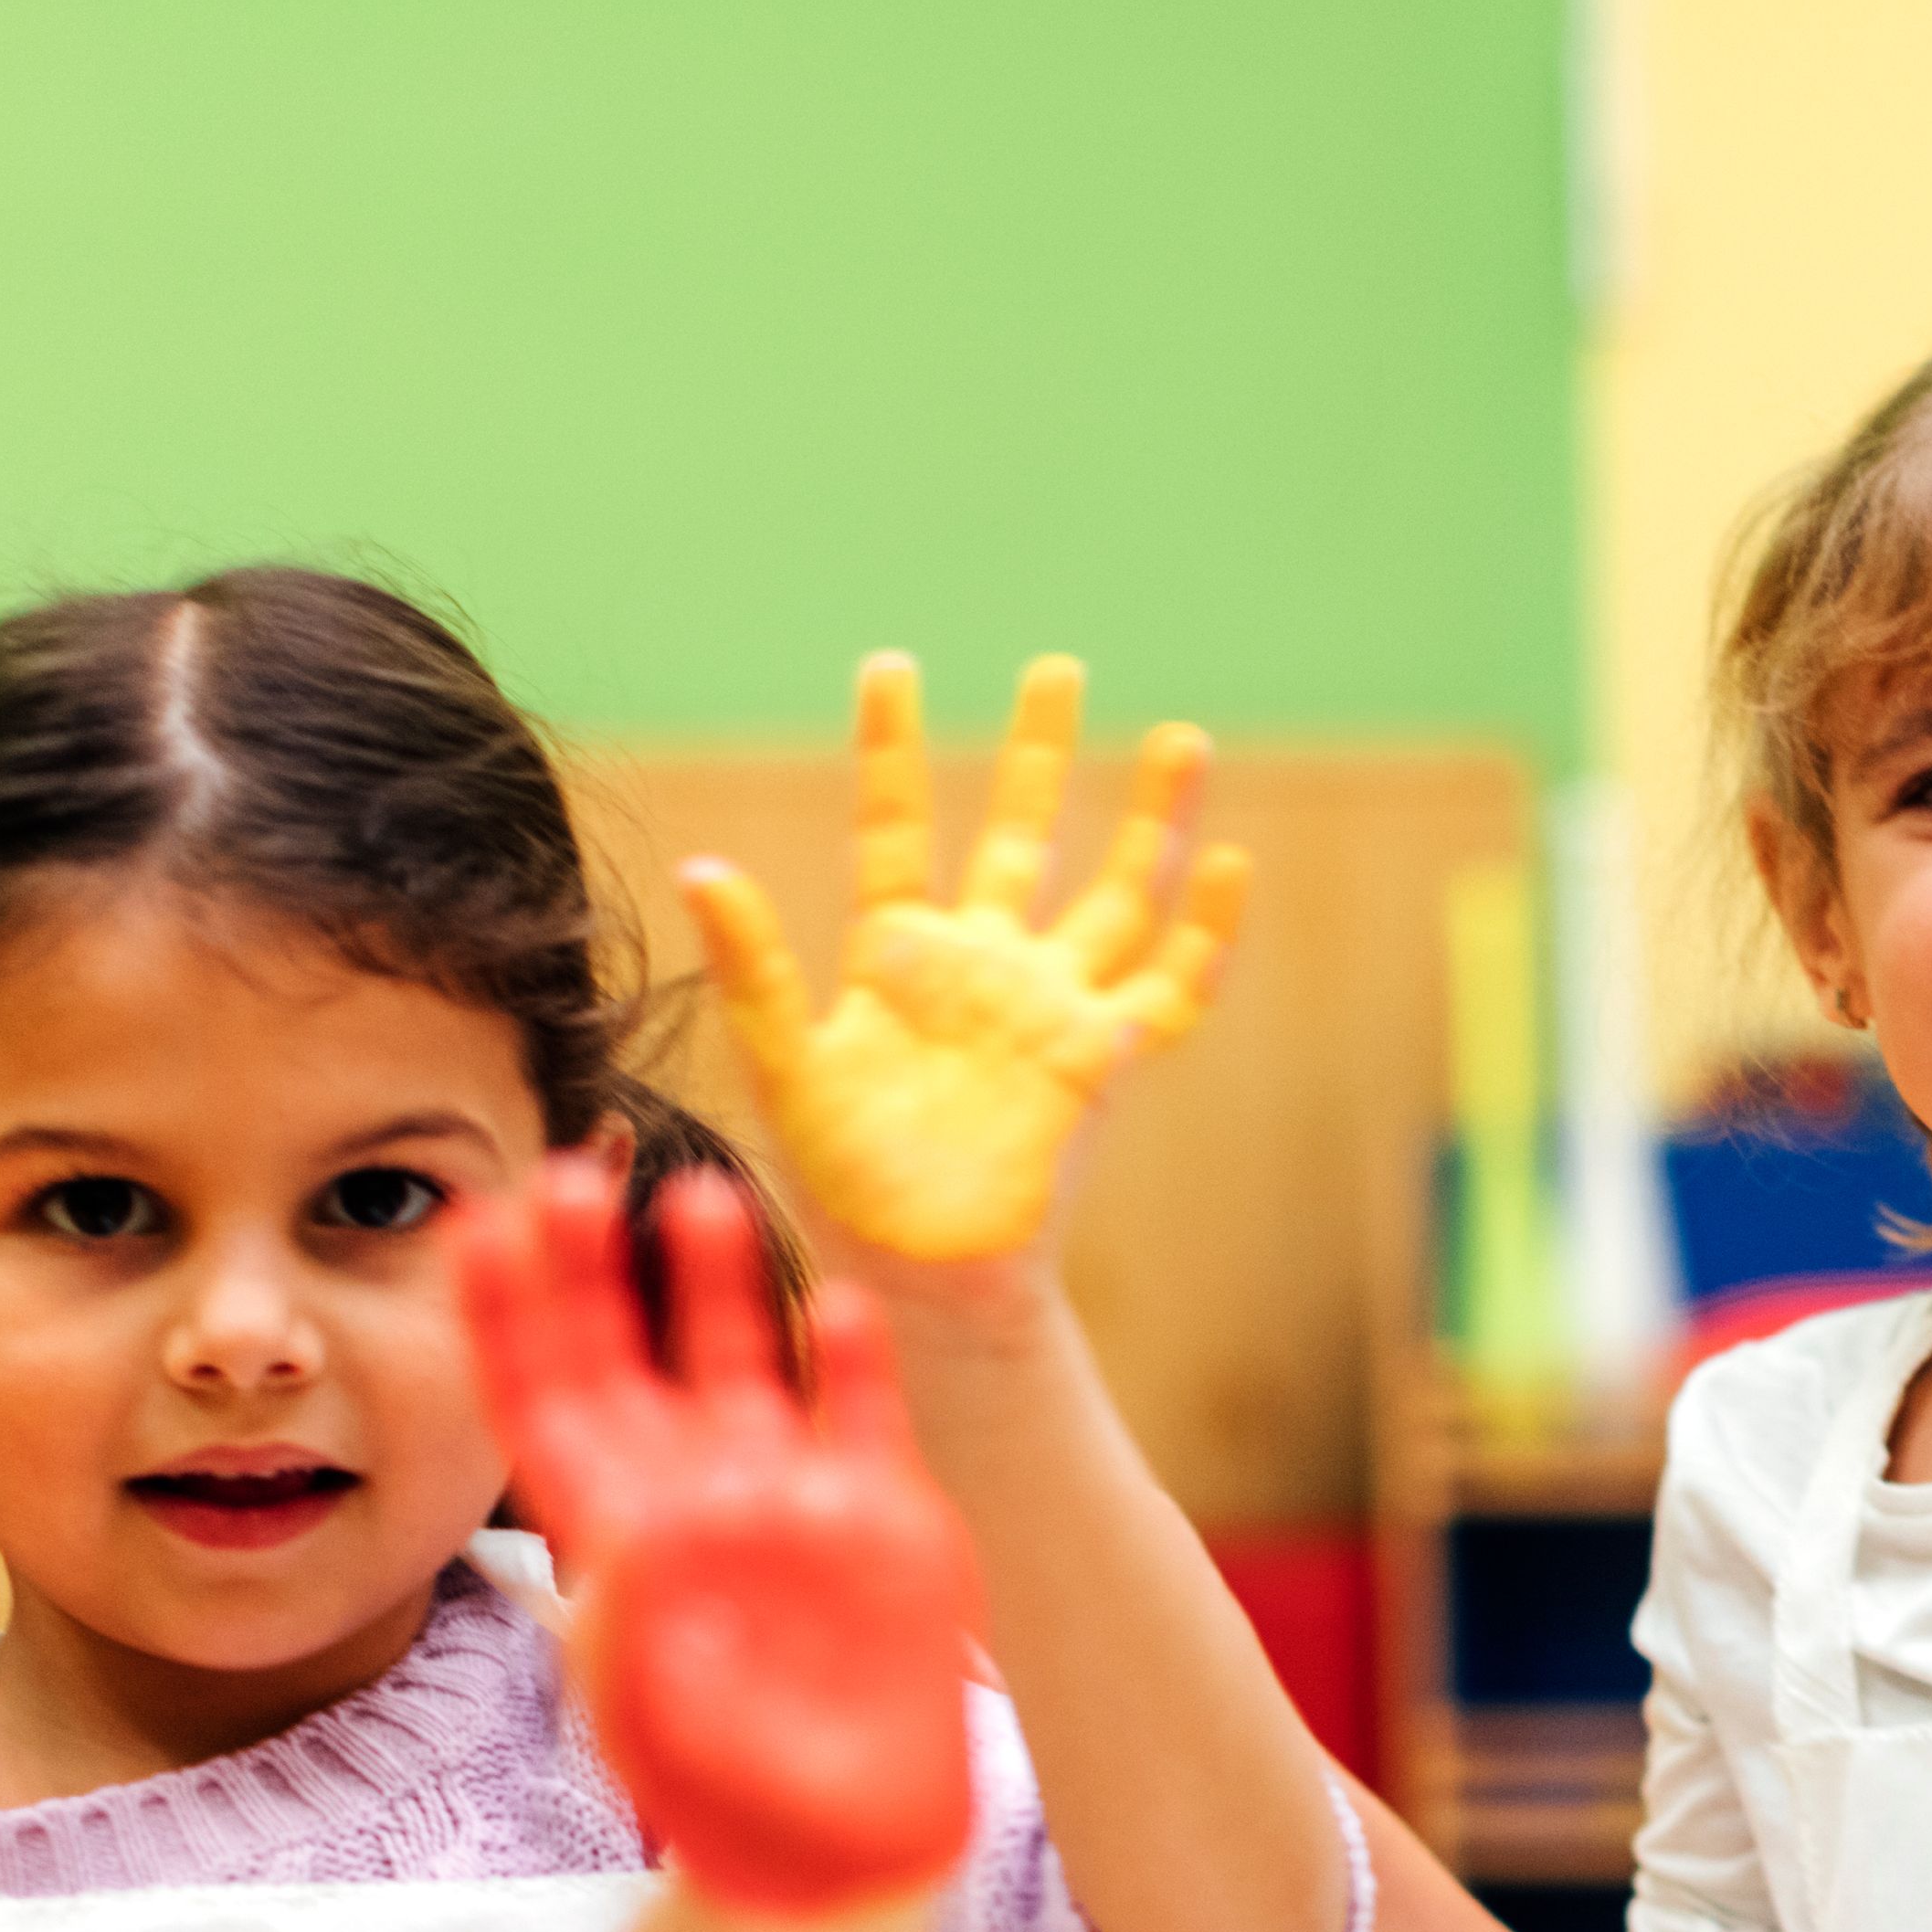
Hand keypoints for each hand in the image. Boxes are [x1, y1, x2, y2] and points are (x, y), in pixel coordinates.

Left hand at [457, 1158, 981, 1918]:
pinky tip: (842, 1298)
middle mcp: (695, 1501)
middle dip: (591, 1268)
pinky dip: (853, 1359)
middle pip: (626, 1359)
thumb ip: (641, 1638)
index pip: (543, 1402)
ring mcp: (790, 1503)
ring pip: (740, 1362)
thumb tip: (637, 1545)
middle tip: (565, 1173)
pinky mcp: (882, 1523)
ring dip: (716, 1280)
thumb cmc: (729, 1805)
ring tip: (696, 1193)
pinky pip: (862, 1418)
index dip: (507, 1316)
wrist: (841, 1860)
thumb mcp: (663, 1724)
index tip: (476, 1227)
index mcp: (619, 1542)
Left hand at [686, 653, 1251, 1266]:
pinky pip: (1168, 988)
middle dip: (1039, 756)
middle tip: (1057, 670)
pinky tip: (1229, 868)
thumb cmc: (846, 1181)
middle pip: (1021, 837)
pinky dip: (1204, 932)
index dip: (891, 748)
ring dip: (1151, 819)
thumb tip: (703, 870)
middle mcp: (983, 967)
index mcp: (900, 956)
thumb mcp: (787, 1064)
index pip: (895, 826)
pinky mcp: (1102, 1061)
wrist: (923, 1266)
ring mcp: (1049, 1008)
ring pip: (1115, 893)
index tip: (892, 666)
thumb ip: (757, 967)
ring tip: (1184, 739)